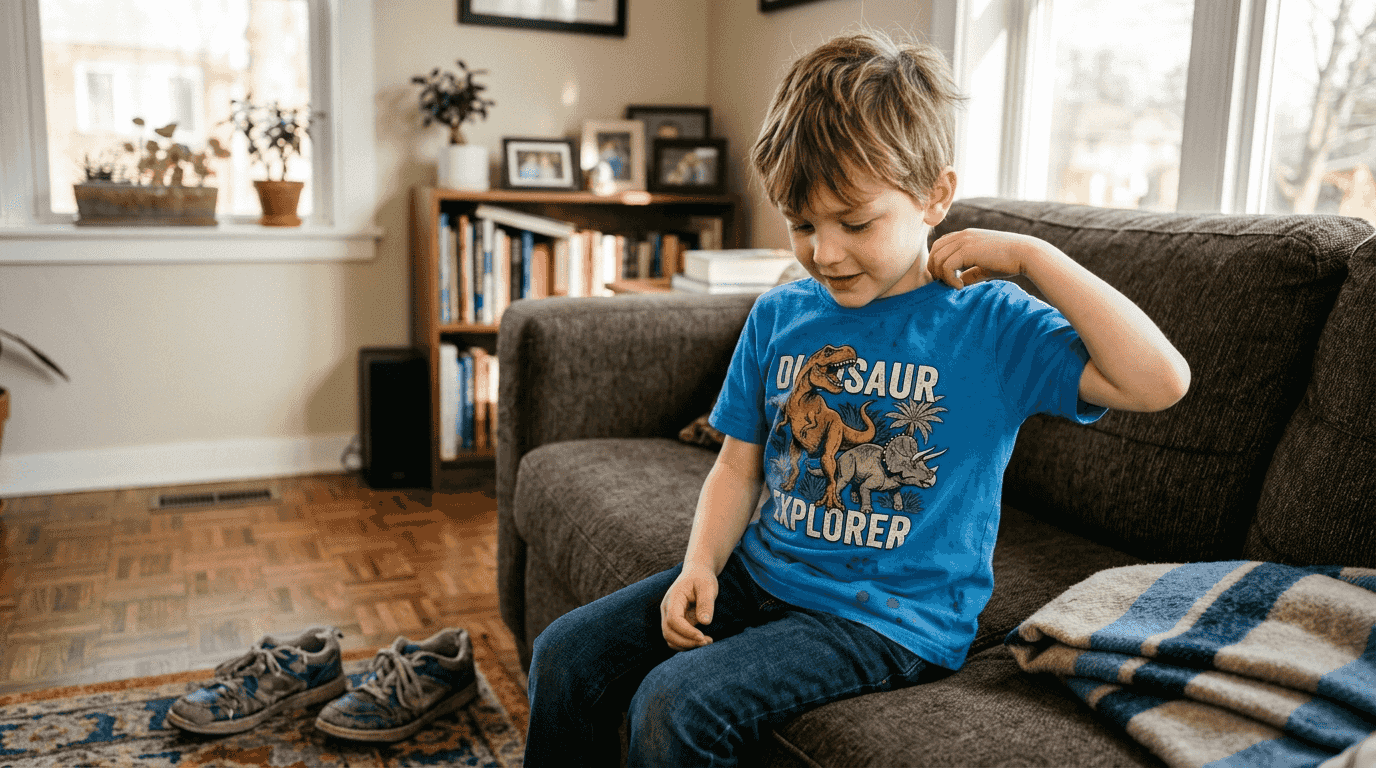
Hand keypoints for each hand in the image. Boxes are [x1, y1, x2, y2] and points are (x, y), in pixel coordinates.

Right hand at [661, 563, 716, 650]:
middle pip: (668, 632)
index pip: (673, 620)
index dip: (686, 631)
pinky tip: (702, 641)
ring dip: (687, 645)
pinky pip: (675, 639)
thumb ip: (706, 603)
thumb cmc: (702, 579)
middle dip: (687, 641)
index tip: (702, 636)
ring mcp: (669, 617)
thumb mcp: (708, 586)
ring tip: (707, 642)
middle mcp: (667, 609)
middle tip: (707, 642)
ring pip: (670, 639)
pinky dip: (686, 644)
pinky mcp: (675, 624)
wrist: (696, 574)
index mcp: (673, 598)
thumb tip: (705, 622)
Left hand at [927, 228, 1041, 288]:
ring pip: (938, 259)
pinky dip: (949, 279)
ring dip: (942, 276)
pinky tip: (960, 286)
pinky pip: (947, 266)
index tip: (948, 278)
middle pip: (934, 251)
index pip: (940, 246)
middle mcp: (963, 235)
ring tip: (956, 286)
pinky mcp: (968, 250)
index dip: (938, 262)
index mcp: (965, 236)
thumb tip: (958, 284)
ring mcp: (964, 241)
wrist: (1025, 254)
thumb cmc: (1009, 261)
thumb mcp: (984, 266)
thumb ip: (969, 273)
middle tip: (947, 284)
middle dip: (935, 269)